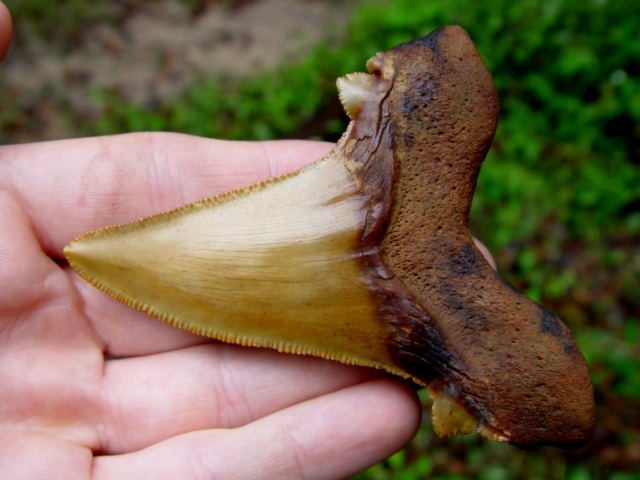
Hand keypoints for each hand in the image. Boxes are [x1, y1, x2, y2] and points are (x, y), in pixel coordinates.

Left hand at [0, 129, 421, 477]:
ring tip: (419, 352)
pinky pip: (210, 478)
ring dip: (334, 378)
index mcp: (23, 253)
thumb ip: (3, 116)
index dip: (257, 182)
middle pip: (217, 304)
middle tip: (410, 273)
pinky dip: (300, 451)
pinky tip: (381, 419)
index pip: (162, 199)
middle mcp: (63, 342)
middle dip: (319, 288)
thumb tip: (10, 12)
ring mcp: (81, 430)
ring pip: (232, 399)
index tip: (346, 171)